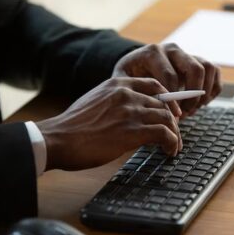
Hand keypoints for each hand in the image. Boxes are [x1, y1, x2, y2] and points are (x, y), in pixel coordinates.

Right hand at [36, 77, 182, 170]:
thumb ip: (116, 101)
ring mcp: (131, 112)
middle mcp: (127, 94)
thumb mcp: (96, 101)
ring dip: (175, 135)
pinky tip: (169, 151)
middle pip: (164, 105)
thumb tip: (132, 113)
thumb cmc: (73, 125)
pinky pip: (164, 134)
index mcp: (118, 83)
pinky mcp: (133, 131)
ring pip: (167, 119)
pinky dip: (171, 143)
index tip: (172, 112)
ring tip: (174, 146)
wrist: (58, 138)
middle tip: (174, 134)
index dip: (168, 99)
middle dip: (173, 122)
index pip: (154, 85)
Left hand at [113, 43, 221, 116]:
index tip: (171, 115)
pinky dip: (213, 89)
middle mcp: (172, 49)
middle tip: (184, 113)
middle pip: (195, 69)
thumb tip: (154, 110)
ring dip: (204, 93)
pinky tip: (200, 103)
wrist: (136, 65)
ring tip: (192, 109)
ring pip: (208, 69)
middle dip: (192, 96)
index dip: (174, 100)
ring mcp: (186, 53)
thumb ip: (134, 93)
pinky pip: (215, 72)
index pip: (170, 76)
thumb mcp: (122, 82)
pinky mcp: (198, 60)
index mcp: (153, 52)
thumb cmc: (129, 76)